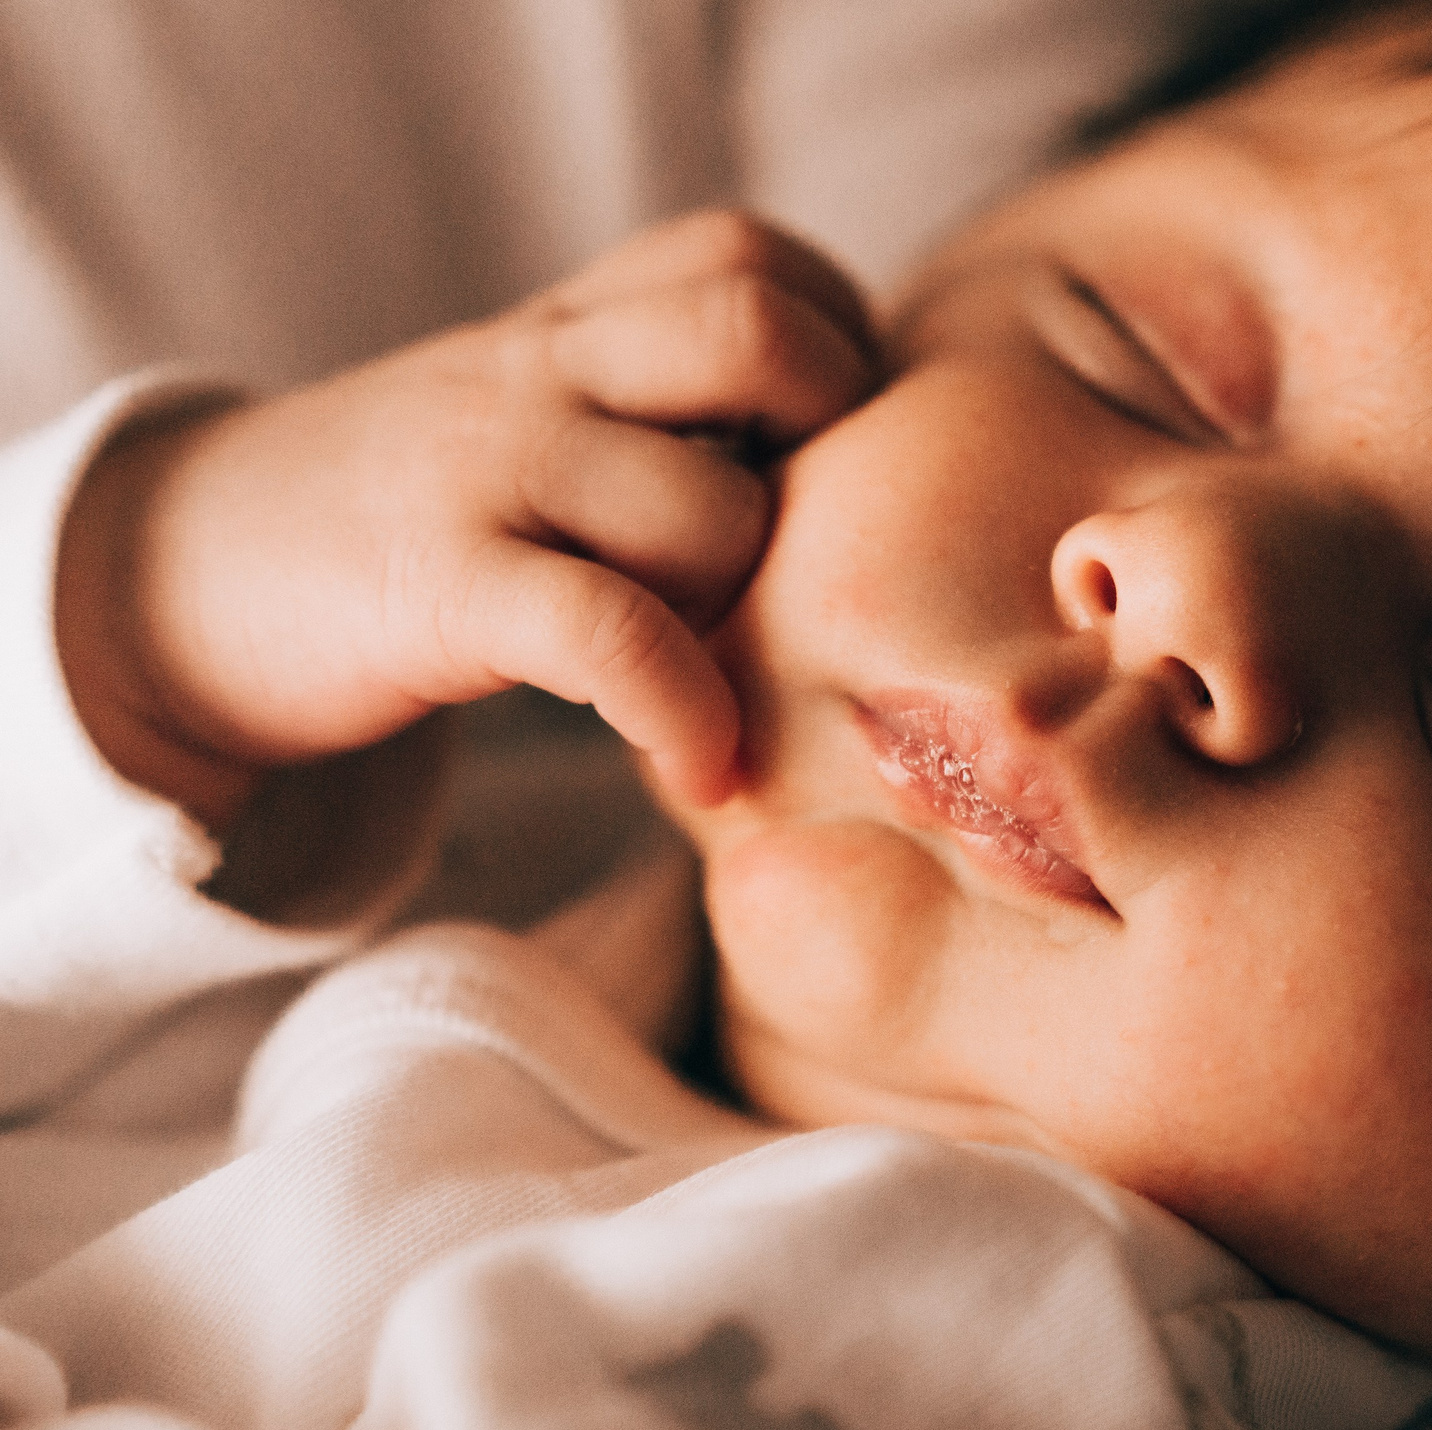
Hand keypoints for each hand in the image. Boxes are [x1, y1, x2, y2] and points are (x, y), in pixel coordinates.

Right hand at [55, 211, 876, 826]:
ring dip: (755, 601)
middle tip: (817, 541)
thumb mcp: (534, 414)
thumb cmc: (413, 510)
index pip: (753, 257)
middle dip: (834, 434)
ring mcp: (490, 467)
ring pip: (708, 503)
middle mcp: (541, 368)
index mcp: (573, 322)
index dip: (832, 340)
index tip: (827, 444)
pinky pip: (611, 635)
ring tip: (729, 665)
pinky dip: (684, 709)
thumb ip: (657, 400)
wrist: (185, 571)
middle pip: (757, 332)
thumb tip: (839, 462)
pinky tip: (701, 763)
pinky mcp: (442, 585)